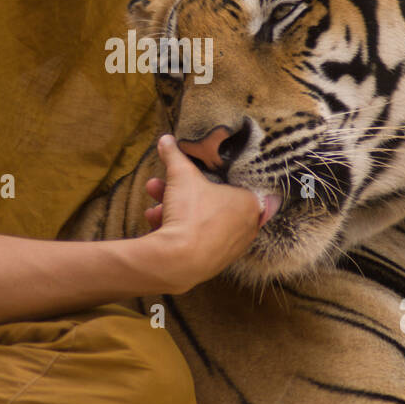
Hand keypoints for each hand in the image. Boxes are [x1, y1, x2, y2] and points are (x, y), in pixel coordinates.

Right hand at [142, 134, 269, 291]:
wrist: (177, 261)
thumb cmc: (191, 214)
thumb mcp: (181, 176)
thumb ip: (175, 156)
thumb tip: (166, 140)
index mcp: (250, 202)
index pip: (240, 182)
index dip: (217, 175)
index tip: (202, 173)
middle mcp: (246, 227)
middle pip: (212, 201)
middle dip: (183, 191)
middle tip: (165, 184)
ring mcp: (231, 248)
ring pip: (201, 221)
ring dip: (175, 210)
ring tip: (154, 205)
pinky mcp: (214, 263)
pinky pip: (196, 240)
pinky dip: (177, 231)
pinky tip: (155, 222)